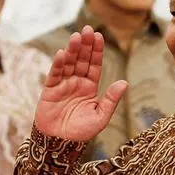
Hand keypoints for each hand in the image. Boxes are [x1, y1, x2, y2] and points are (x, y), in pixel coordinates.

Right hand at [34, 25, 128, 141]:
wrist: (60, 145)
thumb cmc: (81, 133)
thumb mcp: (100, 117)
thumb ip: (111, 99)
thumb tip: (124, 83)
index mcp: (89, 87)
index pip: (94, 65)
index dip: (96, 51)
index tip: (99, 36)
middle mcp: (76, 83)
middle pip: (81, 60)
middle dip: (84, 45)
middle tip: (87, 29)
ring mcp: (63, 85)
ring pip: (68, 64)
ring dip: (72, 50)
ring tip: (76, 37)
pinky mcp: (49, 91)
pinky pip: (54, 75)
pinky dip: (58, 64)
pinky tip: (62, 54)